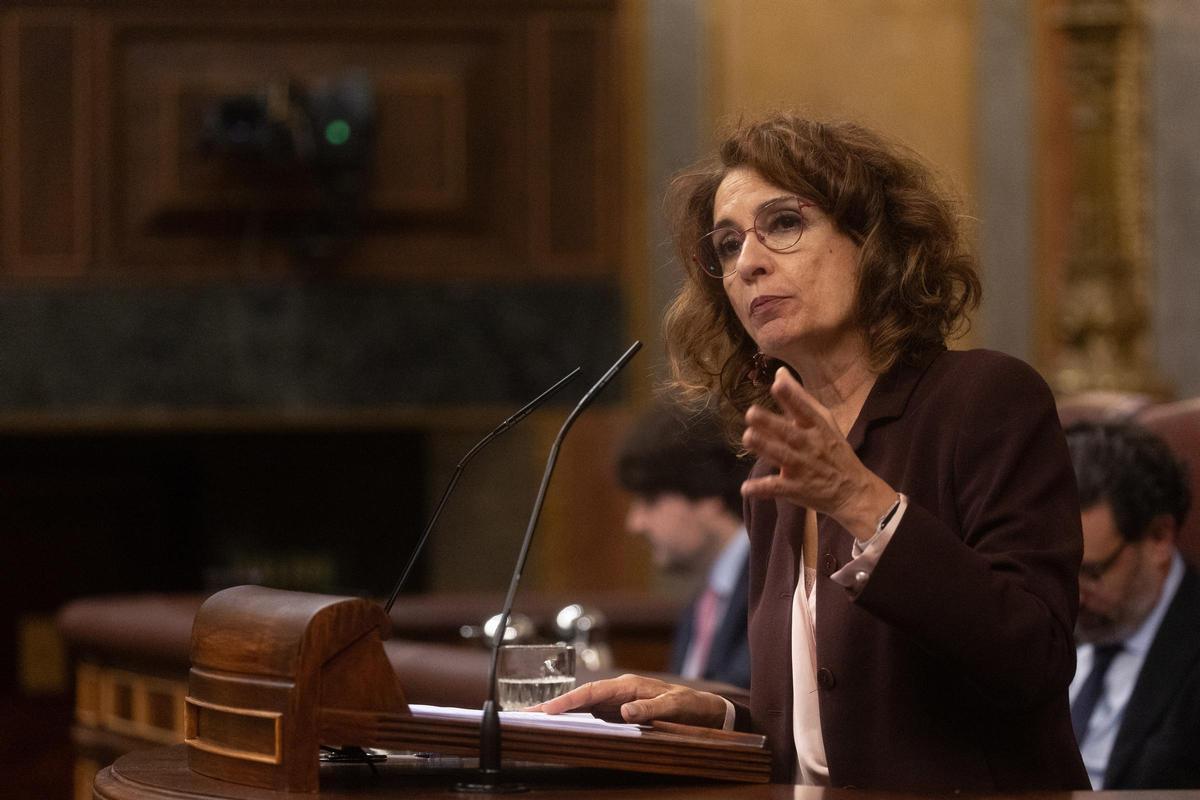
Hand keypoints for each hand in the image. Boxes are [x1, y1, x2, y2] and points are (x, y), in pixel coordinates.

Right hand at [528, 674, 727, 727]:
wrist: (703, 708)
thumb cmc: (689, 705)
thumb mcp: (674, 707)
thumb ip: (650, 709)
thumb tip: (625, 713)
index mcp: (628, 686)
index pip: (592, 692)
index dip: (569, 701)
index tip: (548, 710)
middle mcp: (618, 692)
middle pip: (580, 699)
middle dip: (553, 706)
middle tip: (525, 716)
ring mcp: (617, 703)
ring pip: (583, 708)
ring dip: (560, 715)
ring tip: (534, 723)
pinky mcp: (619, 713)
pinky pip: (593, 717)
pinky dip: (574, 721)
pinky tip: (560, 729)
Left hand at [741, 367, 894, 540]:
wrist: (852, 490)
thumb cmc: (834, 450)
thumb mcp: (824, 421)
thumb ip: (800, 398)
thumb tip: (780, 373)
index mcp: (817, 427)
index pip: (804, 409)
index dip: (791, 397)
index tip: (777, 385)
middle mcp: (810, 445)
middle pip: (789, 432)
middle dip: (770, 423)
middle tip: (751, 413)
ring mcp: (802, 468)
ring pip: (781, 456)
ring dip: (764, 447)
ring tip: (748, 437)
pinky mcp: (795, 489)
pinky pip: (776, 488)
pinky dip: (761, 489)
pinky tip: (745, 488)